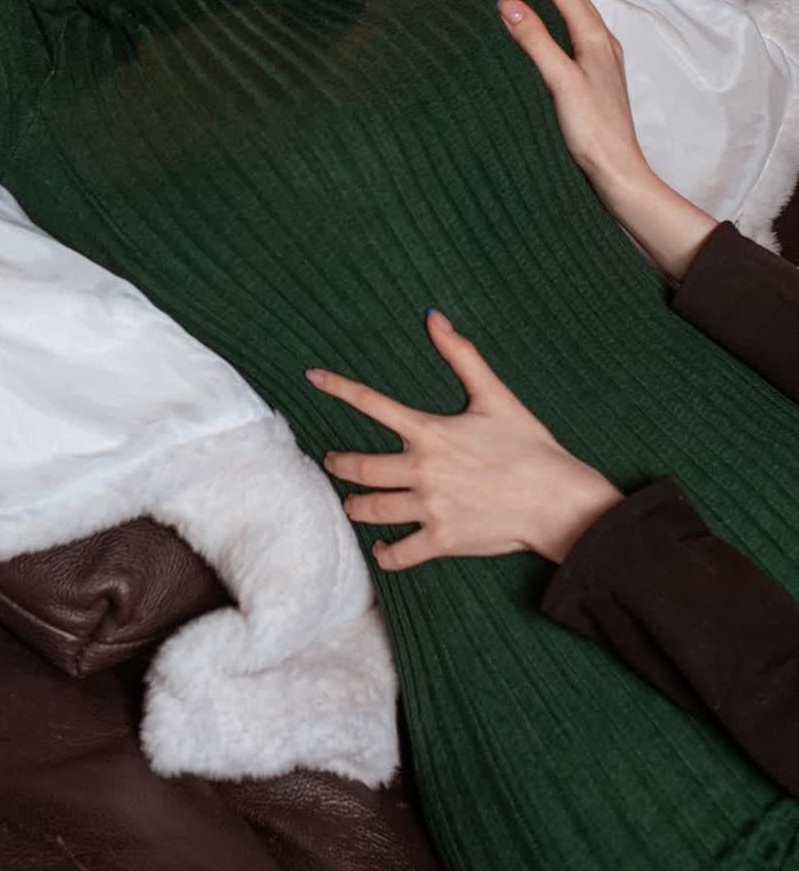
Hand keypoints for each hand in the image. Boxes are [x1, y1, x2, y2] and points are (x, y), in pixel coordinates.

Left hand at [309, 309, 624, 567]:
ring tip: (352, 502)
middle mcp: (422, 469)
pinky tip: (381, 546)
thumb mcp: (496, 395)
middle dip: (338, 463)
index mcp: (430, 431)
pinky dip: (384, 552)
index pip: (371, 403)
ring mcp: (430, 507)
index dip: (338, 387)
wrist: (558, 500)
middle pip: (357, 467)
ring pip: (370, 509)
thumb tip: (434, 316)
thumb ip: (461, 355)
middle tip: (333, 461)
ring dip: (354, 506)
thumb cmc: (530, 445)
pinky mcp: (442, 540)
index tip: (311, 377)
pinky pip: (398, 554)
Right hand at [489, 0, 717, 281]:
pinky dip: (547, 19)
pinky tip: (532, 32)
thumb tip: (507, 1)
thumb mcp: (559, 82)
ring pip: (569, 12)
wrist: (618, 176)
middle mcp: (601, 43)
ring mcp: (599, 61)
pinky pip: (568, 34)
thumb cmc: (593, 134)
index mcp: (595, 38)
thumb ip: (534, 41)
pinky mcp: (592, 80)